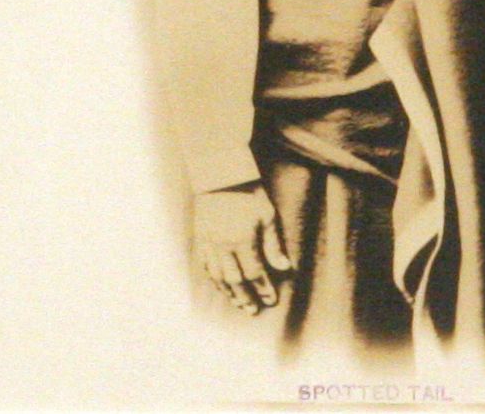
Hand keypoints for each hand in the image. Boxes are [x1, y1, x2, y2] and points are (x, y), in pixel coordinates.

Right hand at [193, 183, 292, 313]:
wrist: (221, 174)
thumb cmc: (249, 191)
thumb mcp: (267, 215)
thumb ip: (273, 244)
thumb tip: (285, 268)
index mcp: (242, 240)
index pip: (255, 273)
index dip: (264, 288)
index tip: (271, 300)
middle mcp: (223, 246)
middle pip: (235, 280)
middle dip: (246, 297)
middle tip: (253, 310)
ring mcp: (209, 243)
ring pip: (218, 276)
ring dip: (229, 292)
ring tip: (238, 303)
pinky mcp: (200, 238)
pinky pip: (205, 266)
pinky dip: (213, 279)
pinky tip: (220, 286)